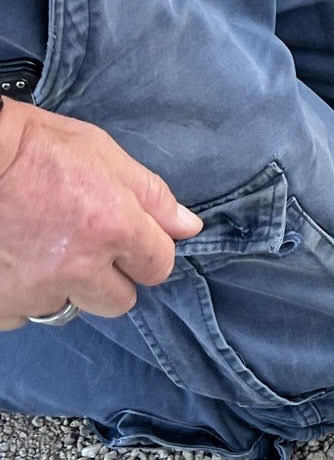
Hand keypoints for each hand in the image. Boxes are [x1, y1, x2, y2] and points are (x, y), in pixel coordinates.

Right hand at [0, 100, 201, 330]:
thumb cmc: (32, 145)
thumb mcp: (100, 152)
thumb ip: (150, 195)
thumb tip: (188, 227)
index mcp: (113, 228)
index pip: (158, 267)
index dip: (147, 252)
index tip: (130, 240)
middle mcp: (78, 267)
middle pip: (118, 301)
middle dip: (109, 279)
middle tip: (84, 247)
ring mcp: (36, 290)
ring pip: (69, 307)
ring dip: (64, 287)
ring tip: (43, 248)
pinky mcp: (2, 304)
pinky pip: (25, 314)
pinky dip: (24, 294)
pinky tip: (16, 260)